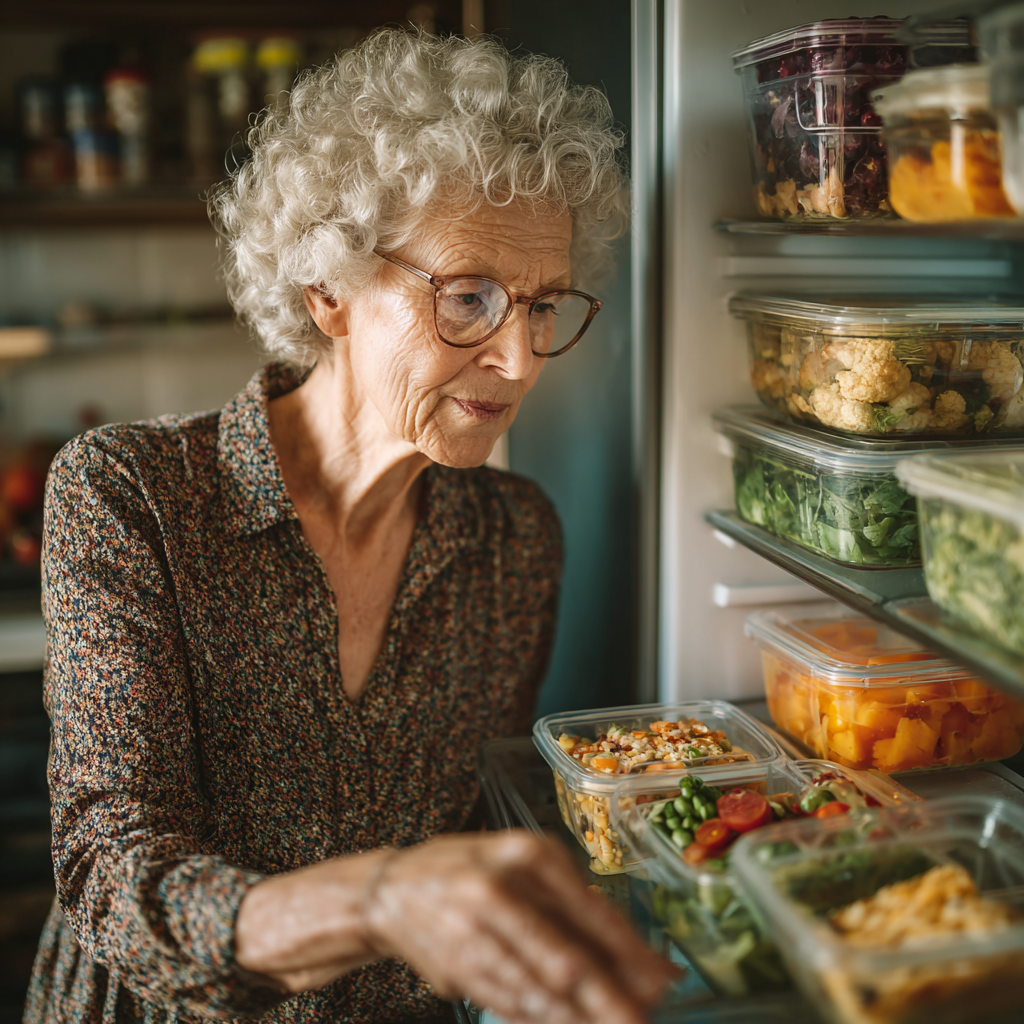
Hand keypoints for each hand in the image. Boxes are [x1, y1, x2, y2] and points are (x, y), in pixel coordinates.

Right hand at [363, 831, 675, 1023]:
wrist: (391, 889)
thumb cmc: (469, 869)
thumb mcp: (520, 864)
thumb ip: (571, 904)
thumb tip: (632, 955)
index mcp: (525, 855)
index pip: (589, 911)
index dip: (630, 952)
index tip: (664, 979)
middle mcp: (499, 891)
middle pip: (566, 961)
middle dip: (610, 1000)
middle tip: (641, 1021)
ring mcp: (473, 934)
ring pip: (540, 993)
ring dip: (579, 1019)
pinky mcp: (457, 969)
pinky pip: (511, 1005)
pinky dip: (542, 1020)